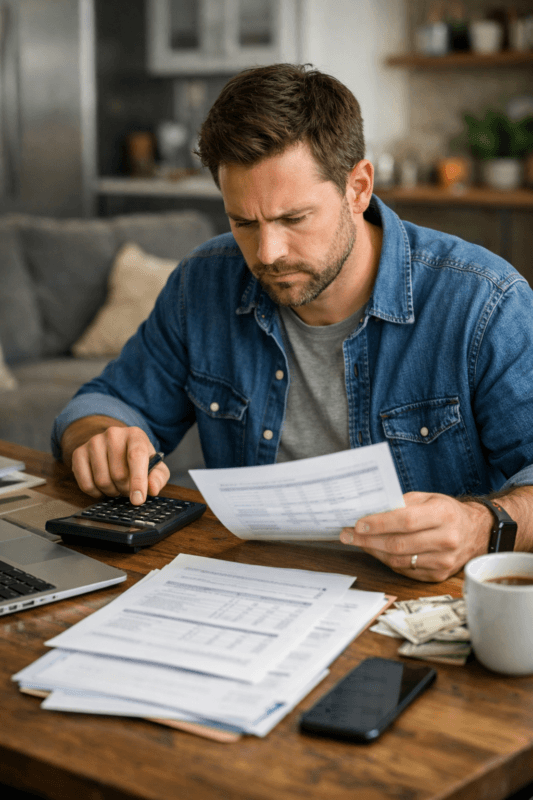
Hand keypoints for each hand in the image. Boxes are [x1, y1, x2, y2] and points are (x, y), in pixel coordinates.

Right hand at [71, 425, 169, 504]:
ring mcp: (93, 442)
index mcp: (135, 435)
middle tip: (128, 488)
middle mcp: (113, 434)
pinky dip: (95, 493)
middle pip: (118, 474)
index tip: (138, 499)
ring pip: (102, 481)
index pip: (136, 456)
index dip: (138, 480)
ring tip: (117, 486)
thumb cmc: (137, 459)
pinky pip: (85, 483)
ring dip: (111, 491)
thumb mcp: (155, 467)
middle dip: (125, 489)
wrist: (115, 446)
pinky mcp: (78, 453)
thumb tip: (152, 489)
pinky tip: (102, 487)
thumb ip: (158, 478)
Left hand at [339, 491, 491, 581]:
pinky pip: (405, 570)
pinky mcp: (438, 576)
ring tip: (357, 542)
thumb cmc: (447, 512)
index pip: (406, 521)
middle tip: (347, 535)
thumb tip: (370, 510)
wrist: (475, 532)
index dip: (379, 523)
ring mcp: (443, 561)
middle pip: (399, 544)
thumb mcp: (428, 498)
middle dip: (368, 540)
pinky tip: (376, 550)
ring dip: (373, 551)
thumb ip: (402, 503)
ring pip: (399, 560)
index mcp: (444, 515)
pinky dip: (387, 560)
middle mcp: (446, 540)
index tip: (358, 523)